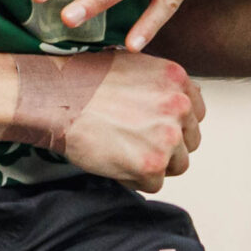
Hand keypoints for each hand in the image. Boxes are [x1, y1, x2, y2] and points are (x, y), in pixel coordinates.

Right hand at [5, 50, 204, 190]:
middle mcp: (179, 105)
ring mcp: (168, 136)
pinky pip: (153, 184)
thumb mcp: (133, 66)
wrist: (55, 97)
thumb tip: (185, 106)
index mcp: (177, 78)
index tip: (152, 126)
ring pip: (176, 165)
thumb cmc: (85, 81)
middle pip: (190, 141)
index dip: (174, 123)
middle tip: (133, 141)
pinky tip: (113, 161)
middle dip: (166, 146)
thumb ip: (163, 86)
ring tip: (122, 151)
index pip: (195, 113)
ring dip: (153, 164)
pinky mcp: (152, 165)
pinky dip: (133, 179)